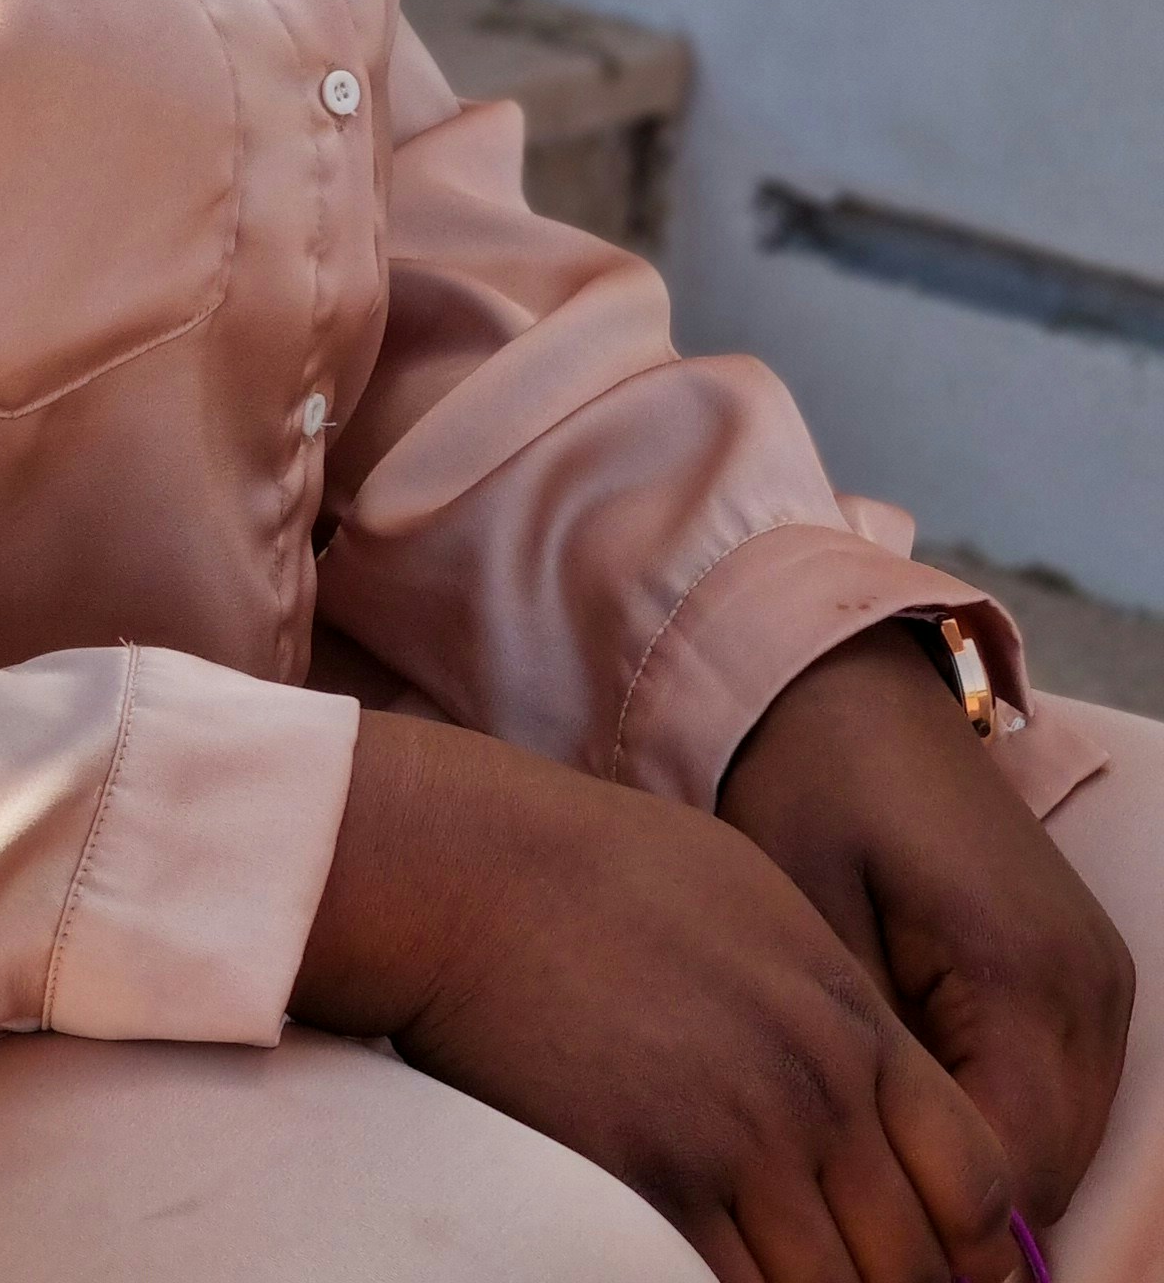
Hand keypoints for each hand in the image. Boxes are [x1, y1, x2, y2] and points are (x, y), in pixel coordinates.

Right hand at [295, 707, 1027, 1281]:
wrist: (469, 868)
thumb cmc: (595, 868)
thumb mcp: (752, 899)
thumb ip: (830, 1003)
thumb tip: (870, 1087)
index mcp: (850, 1015)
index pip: (979, 1182)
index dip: (976, 1253)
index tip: (945, 1271)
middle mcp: (817, 1086)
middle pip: (914, 1260)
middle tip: (854, 1281)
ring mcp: (740, 1139)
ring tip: (786, 1278)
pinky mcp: (656, 1180)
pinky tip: (723, 1277)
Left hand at [721, 625, 1134, 1236]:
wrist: (848, 682)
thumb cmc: (807, 782)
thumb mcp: (806, 918)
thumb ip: (856, 1056)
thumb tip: (866, 1176)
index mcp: (1023, 972)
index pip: (1009, 1169)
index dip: (931, 1222)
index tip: (846, 1222)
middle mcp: (1087, 987)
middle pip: (1048, 1171)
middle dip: (958, 1206)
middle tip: (851, 1205)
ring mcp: (1097, 980)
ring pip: (1061, 1143)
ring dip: (978, 1166)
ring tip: (871, 1156)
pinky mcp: (1081, 973)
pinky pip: (1060, 1093)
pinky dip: (996, 1117)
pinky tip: (908, 1103)